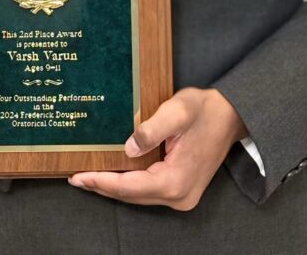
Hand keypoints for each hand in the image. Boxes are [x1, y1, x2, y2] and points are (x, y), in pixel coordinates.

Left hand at [68, 87, 247, 210]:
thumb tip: (127, 148)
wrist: (231, 116)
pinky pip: (148, 190)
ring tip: (88, 175)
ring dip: (114, 185)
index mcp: (176, 181)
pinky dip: (129, 183)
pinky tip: (114, 173)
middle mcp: (179, 196)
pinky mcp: (181, 190)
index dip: (101, 182)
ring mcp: (181, 196)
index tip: (78, 176)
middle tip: (76, 176)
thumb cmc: (205, 110)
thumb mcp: (178, 110)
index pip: (129, 187)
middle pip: (131, 195)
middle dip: (103, 186)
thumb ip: (152, 128)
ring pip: (139, 195)